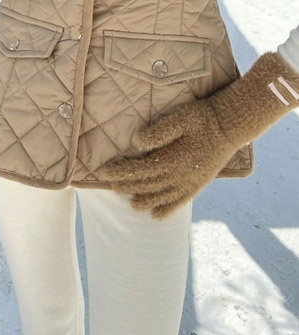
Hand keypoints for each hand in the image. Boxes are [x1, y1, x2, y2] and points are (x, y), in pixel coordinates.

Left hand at [104, 52, 298, 218]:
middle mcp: (180, 175)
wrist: (230, 126)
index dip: (121, 171)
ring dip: (144, 200)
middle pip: (147, 184)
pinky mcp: (198, 185)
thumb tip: (137, 143)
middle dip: (127, 185)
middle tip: (109, 186)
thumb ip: (159, 131)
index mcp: (173, 159)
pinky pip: (180, 202)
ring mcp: (190, 183)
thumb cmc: (203, 119)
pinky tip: (157, 216)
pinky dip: (167, 209)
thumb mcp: (181, 118)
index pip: (140, 168)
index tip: (104, 172)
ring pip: (161, 196)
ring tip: (130, 203)